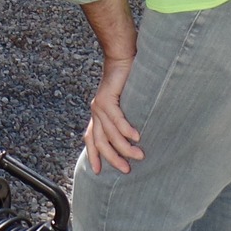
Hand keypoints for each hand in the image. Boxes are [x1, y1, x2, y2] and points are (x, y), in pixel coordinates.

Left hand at [84, 56, 144, 174]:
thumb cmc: (126, 81)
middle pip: (101, 141)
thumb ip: (122, 120)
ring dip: (124, 147)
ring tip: (139, 155)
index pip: (92, 139)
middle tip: (127, 169)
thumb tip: (136, 138)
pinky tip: (136, 137)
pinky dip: (126, 129)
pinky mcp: (107, 98)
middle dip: (113, 158)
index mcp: (98, 115)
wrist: (121, 58)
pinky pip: (116, 118)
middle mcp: (96, 112)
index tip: (98, 172)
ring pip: (110, 133)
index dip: (94, 155)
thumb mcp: (123, 104)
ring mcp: (99, 105)